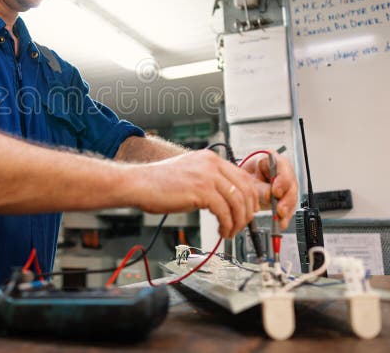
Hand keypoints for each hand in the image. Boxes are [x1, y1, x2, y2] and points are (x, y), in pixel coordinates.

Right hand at [131, 150, 258, 238]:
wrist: (139, 184)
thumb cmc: (158, 183)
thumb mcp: (190, 174)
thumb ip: (209, 180)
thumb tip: (227, 199)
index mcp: (210, 158)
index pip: (243, 177)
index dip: (250, 197)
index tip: (249, 211)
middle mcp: (211, 163)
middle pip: (245, 189)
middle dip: (248, 211)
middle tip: (243, 225)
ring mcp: (207, 176)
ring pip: (238, 202)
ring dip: (238, 222)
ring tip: (230, 232)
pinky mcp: (201, 191)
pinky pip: (225, 212)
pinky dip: (227, 225)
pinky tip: (222, 231)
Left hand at [240, 151, 298, 228]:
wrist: (244, 182)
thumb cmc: (245, 175)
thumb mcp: (248, 179)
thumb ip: (259, 187)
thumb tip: (270, 196)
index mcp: (273, 160)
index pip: (283, 167)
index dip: (281, 181)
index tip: (276, 192)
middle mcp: (284, 171)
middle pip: (291, 185)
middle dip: (286, 200)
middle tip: (280, 210)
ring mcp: (287, 185)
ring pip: (292, 197)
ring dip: (287, 210)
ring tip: (281, 220)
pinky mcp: (286, 196)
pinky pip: (289, 206)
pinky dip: (285, 216)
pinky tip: (282, 222)